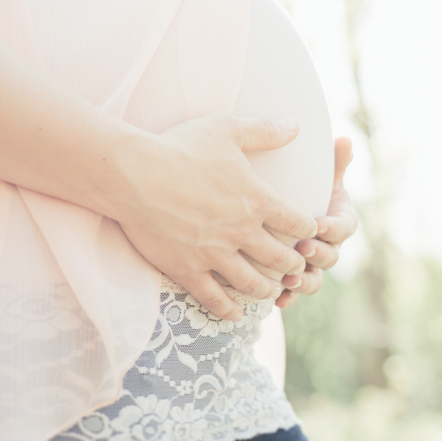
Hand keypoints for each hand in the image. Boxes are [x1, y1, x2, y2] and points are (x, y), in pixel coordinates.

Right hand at [113, 114, 317, 320]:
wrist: (132, 173)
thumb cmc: (179, 146)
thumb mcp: (226, 128)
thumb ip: (265, 129)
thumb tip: (296, 125)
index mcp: (257, 200)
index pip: (299, 223)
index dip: (309, 229)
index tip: (308, 231)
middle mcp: (241, 232)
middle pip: (282, 258)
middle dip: (294, 263)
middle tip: (295, 266)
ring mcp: (214, 254)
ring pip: (253, 283)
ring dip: (267, 289)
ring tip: (271, 290)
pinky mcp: (188, 269)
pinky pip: (214, 298)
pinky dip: (228, 310)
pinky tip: (235, 315)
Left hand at [277, 137, 357, 308]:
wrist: (279, 212)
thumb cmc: (304, 190)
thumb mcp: (318, 176)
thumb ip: (332, 162)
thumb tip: (345, 139)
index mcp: (338, 221)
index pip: (344, 227)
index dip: (334, 228)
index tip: (320, 225)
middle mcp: (328, 246)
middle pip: (330, 257)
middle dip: (317, 254)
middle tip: (302, 249)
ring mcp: (311, 266)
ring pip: (314, 280)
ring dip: (304, 281)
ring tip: (290, 279)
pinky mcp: (293, 279)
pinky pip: (293, 295)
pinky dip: (288, 299)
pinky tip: (278, 301)